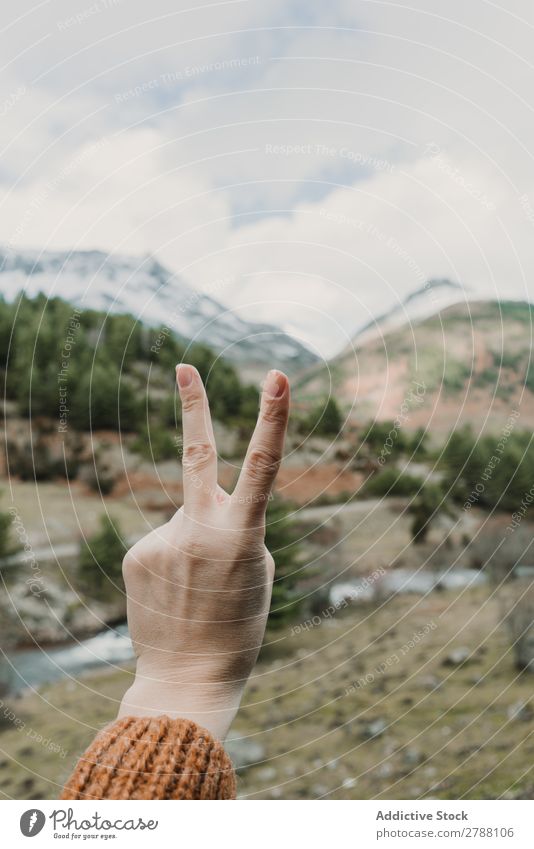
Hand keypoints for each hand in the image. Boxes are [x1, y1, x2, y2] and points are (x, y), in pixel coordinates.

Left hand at [118, 364, 289, 739]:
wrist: (186, 678)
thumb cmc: (238, 624)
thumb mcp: (259, 572)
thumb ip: (237, 525)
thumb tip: (207, 501)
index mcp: (241, 536)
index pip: (263, 465)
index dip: (274, 418)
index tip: (279, 376)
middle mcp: (198, 529)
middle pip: (198, 453)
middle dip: (195, 404)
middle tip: (185, 366)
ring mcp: (162, 539)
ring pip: (188, 518)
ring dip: (198, 540)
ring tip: (198, 587)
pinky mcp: (139, 553)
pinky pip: (165, 539)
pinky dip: (176, 558)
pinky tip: (177, 591)